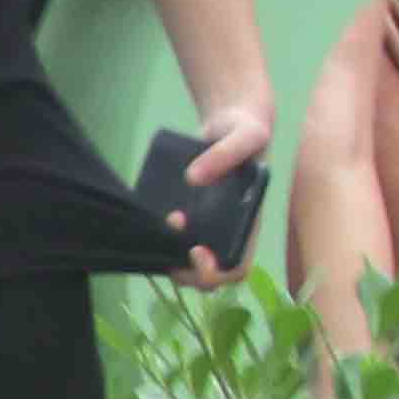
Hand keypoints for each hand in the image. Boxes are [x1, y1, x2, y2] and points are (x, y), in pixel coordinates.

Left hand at [170, 96, 274, 287]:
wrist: (229, 123)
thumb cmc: (245, 132)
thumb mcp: (246, 135)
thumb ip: (225, 154)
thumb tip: (193, 178)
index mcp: (247, 225)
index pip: (235, 268)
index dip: (215, 272)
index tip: (195, 249)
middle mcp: (225, 232)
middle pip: (204, 275)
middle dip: (182, 265)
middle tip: (172, 226)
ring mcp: (204, 227)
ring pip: (183, 262)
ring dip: (167, 252)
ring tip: (165, 217)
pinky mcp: (185, 216)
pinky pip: (169, 239)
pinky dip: (158, 236)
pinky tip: (151, 215)